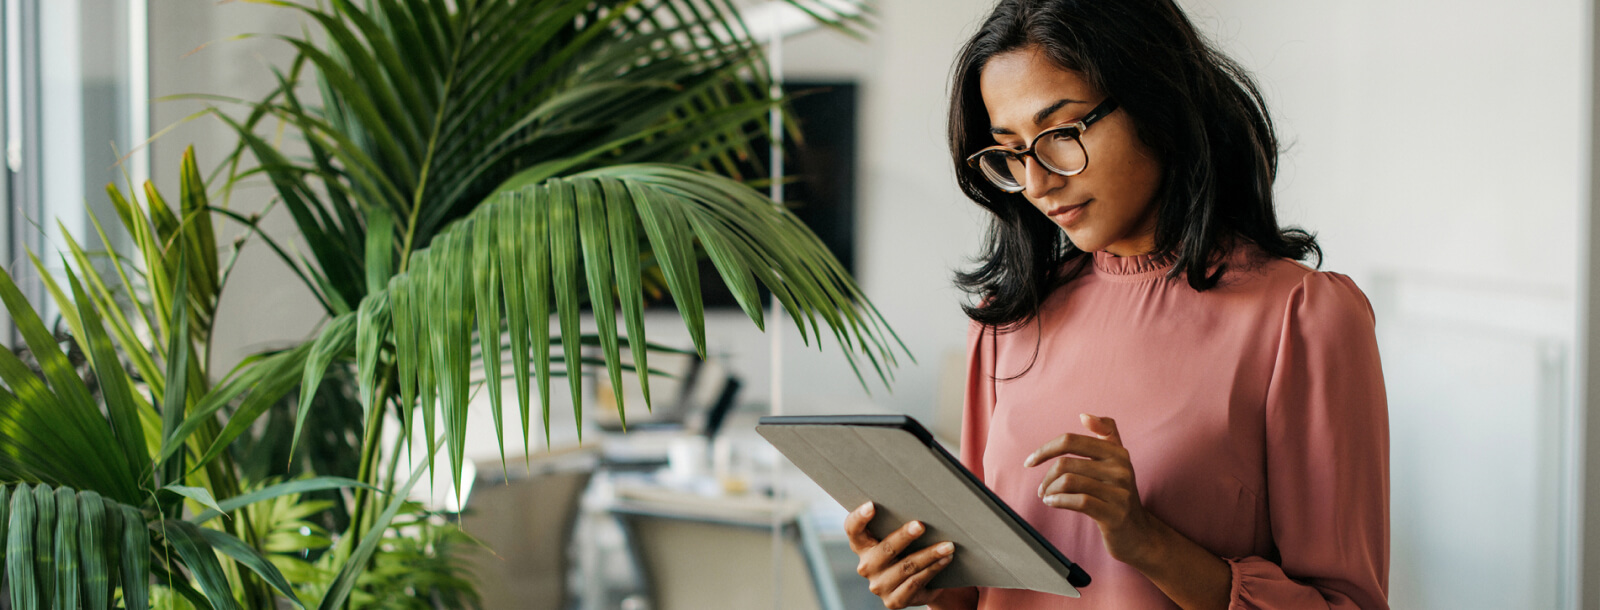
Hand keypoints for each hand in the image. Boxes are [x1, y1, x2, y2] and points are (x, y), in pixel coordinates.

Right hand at [843, 501, 956, 608]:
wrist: (914, 586)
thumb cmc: (906, 551)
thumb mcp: (897, 538)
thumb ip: (897, 524)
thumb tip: (923, 503)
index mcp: (862, 546)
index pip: (853, 529)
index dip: (859, 518)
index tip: (871, 505)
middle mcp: (867, 566)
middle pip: (885, 549)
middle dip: (904, 536)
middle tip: (921, 525)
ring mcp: (879, 586)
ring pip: (907, 567)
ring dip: (930, 554)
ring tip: (948, 545)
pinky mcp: (894, 601)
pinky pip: (916, 582)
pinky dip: (933, 569)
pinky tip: (945, 559)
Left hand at [1024, 413, 1159, 564]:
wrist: (1139, 534)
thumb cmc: (1119, 496)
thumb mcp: (1118, 463)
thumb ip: (1106, 434)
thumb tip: (1084, 415)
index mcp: (1118, 452)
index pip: (1071, 440)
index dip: (1045, 449)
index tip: (1030, 462)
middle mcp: (1121, 469)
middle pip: (1065, 463)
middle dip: (1046, 478)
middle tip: (1042, 489)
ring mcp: (1120, 492)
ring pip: (1068, 482)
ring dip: (1050, 491)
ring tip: (1047, 498)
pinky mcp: (1115, 514)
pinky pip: (1078, 501)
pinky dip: (1058, 502)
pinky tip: (1052, 504)